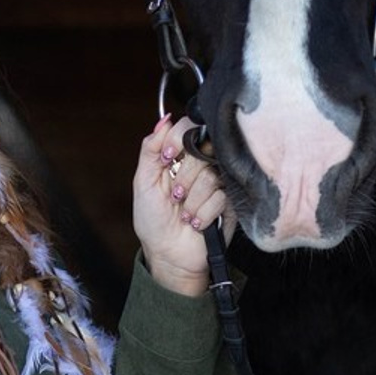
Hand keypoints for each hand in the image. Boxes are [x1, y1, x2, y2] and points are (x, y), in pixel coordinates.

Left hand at [132, 115, 233, 296]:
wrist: (169, 254)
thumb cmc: (153, 219)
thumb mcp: (143, 181)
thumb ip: (151, 148)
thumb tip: (164, 120)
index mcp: (179, 155)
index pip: (188, 127)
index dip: (178, 139)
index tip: (167, 159)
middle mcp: (201, 164)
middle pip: (203, 149)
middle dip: (183, 178)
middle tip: (175, 195)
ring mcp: (219, 182)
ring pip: (212, 175)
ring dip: (192, 200)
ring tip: (183, 213)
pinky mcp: (232, 201)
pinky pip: (222, 196)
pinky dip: (203, 213)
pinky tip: (196, 223)